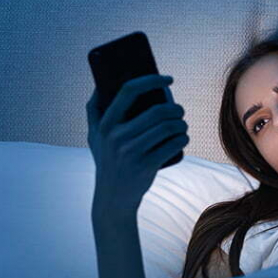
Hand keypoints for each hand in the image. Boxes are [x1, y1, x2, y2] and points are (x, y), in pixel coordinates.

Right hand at [86, 74, 188, 218]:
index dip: (151, 80)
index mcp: (105, 124)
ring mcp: (131, 152)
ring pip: (168, 128)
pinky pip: (173, 145)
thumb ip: (94, 111)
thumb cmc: (107, 162)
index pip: (129, 91)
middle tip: (179, 111)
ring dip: (182, 124)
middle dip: (176, 108)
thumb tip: (102, 83)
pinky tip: (183, 138)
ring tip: (182, 126)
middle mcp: (116, 137)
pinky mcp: (145, 166)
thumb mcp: (94, 137)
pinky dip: (183, 138)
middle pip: (157, 111)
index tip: (168, 78)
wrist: (112, 199)